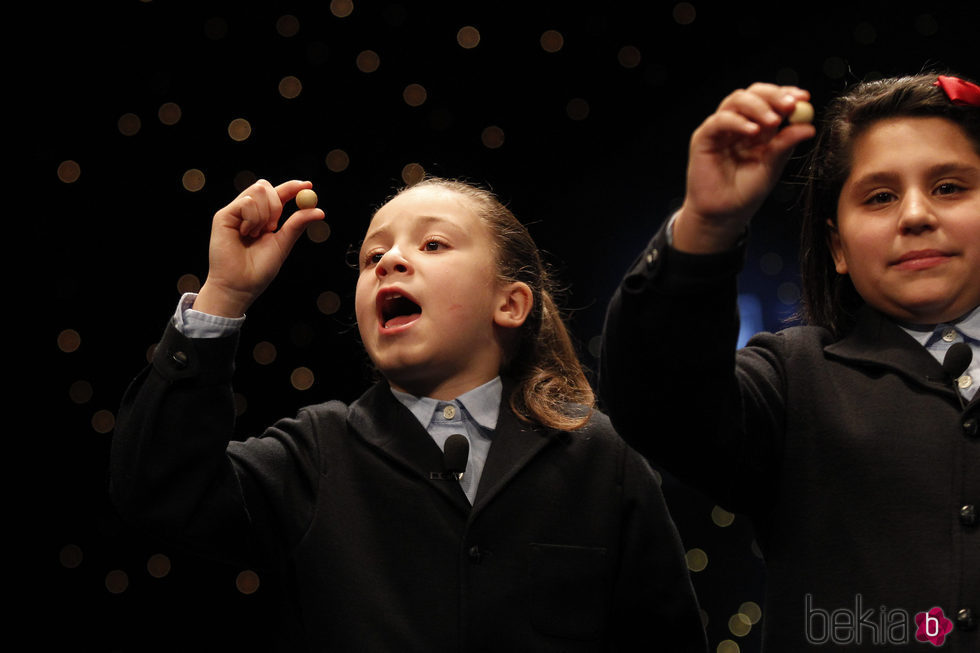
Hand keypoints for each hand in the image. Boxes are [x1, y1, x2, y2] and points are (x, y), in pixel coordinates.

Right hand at [193, 179, 324, 316]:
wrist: (240, 285)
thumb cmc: (259, 269)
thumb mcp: (283, 243)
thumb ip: (297, 225)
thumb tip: (319, 210)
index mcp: (264, 218)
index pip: (278, 194)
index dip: (292, 187)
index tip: (308, 185)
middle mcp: (248, 212)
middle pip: (266, 186)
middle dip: (277, 204)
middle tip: (274, 226)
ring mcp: (235, 212)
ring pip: (258, 190)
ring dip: (264, 214)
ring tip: (255, 235)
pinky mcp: (224, 215)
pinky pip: (246, 201)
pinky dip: (253, 218)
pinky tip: (246, 234)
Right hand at [673, 83, 815, 252]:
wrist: (724, 214)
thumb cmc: (746, 192)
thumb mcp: (772, 166)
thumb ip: (785, 145)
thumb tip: (808, 127)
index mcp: (758, 128)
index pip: (770, 100)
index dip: (786, 94)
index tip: (804, 98)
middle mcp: (738, 124)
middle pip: (753, 93)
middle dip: (773, 96)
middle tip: (790, 105)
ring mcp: (720, 129)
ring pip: (736, 101)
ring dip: (758, 106)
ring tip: (773, 121)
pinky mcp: (704, 138)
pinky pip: (719, 121)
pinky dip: (737, 121)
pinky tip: (752, 132)